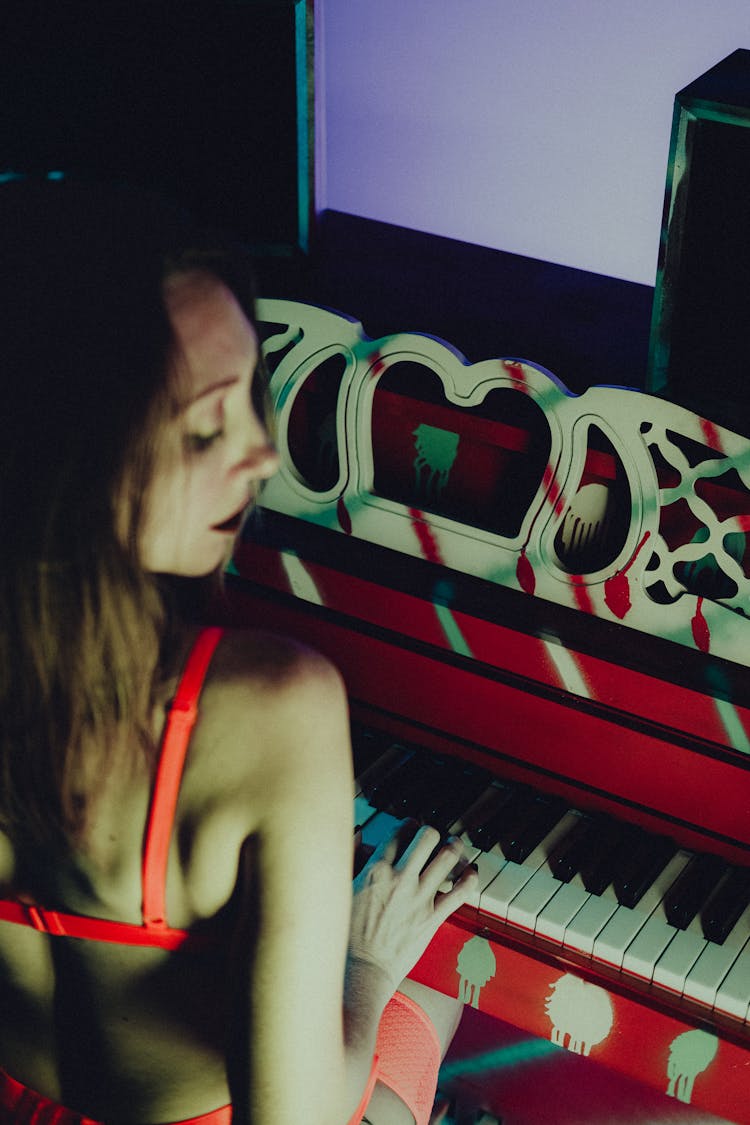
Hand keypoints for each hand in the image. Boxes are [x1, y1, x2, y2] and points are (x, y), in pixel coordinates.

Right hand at [349, 821, 476, 992]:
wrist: (362, 970)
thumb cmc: (346, 934)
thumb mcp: (342, 889)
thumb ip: (351, 857)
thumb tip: (359, 835)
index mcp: (376, 869)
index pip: (400, 831)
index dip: (408, 825)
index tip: (411, 827)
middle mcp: (401, 878)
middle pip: (427, 837)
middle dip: (433, 832)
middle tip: (434, 837)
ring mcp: (420, 898)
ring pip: (448, 857)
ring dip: (454, 847)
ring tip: (454, 846)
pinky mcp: (432, 918)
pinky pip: (460, 892)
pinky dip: (470, 878)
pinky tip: (471, 873)